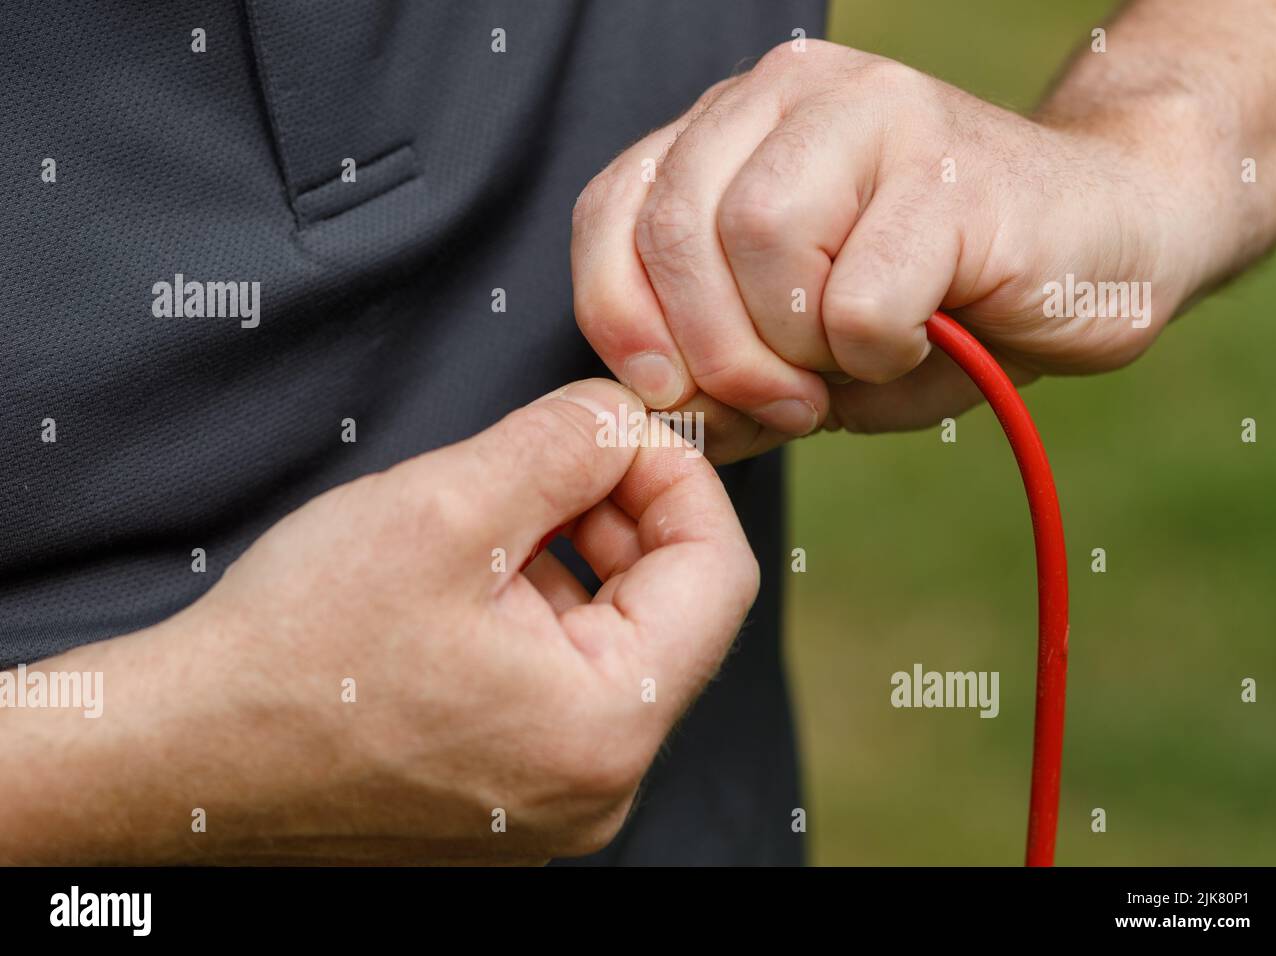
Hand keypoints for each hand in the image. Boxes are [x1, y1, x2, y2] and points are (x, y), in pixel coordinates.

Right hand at [0, 379, 757, 863]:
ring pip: (615, 637)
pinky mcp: (511, 793)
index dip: (677, 475)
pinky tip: (466, 581)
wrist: (177, 750)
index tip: (615, 428)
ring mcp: (556, 798)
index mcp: (605, 728)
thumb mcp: (446, 507)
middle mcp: (599, 785)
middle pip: (672, 607)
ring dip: (572, 556)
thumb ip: (567, 443)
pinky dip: (538, 609)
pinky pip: (567, 680)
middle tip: (541, 466)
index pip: (719, 573)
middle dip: (618, 513)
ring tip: (484, 526)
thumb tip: (628, 416)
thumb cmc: (293, 645)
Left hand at [572, 40, 1195, 461]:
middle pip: (675, 230)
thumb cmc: (938, 301)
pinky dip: (875, 353)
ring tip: (853, 362)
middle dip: (713, 354)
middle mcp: (788, 95)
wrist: (1102, 245)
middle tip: (783, 403)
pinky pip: (858, 295)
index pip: (613, 211)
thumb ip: (723, 376)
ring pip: (756, 239)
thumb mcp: (803, 351)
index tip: (668, 393)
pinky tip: (921, 334)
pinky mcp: (949, 165)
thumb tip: (659, 415)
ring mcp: (872, 111)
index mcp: (733, 129)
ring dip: (795, 347)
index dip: (619, 316)